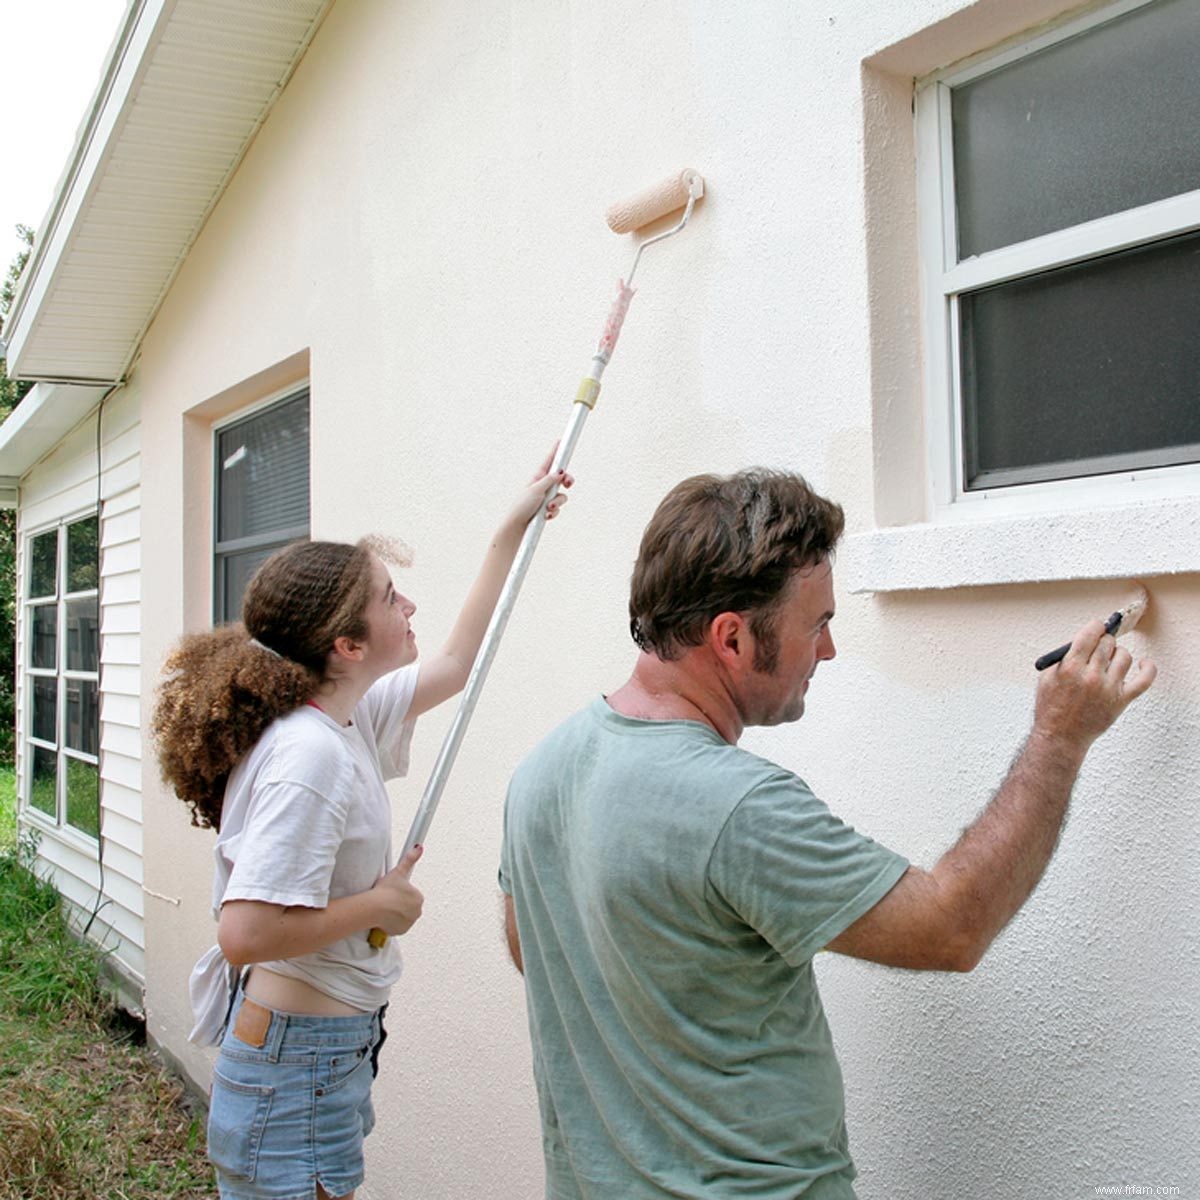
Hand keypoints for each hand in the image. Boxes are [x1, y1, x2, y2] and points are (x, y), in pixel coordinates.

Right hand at [369, 845, 424, 935]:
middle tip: (388, 899)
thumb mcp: (398, 871)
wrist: (374, 907)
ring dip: (395, 913)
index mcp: (419, 898)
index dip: (401, 892)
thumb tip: (418, 848)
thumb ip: (410, 858)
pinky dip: (392, 923)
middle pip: (407, 906)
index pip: (411, 895)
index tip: (393, 891)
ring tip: (385, 907)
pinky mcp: (400, 931)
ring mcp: (409, 922)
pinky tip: (385, 916)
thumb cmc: (385, 890)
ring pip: (402, 916)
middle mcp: (417, 912)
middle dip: (399, 903)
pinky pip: (397, 926)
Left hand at [506, 446, 573, 526]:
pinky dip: (554, 512)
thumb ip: (550, 480)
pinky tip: (546, 516)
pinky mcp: (549, 508)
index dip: (557, 450)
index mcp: (538, 476)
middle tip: (568, 483)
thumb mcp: (536, 490)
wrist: (517, 525)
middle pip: (563, 477)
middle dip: (568, 480)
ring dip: (557, 502)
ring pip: (562, 495)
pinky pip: (558, 507)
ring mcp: (547, 496)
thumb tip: (560, 471)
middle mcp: (544, 484)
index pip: (550, 459)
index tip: (564, 439)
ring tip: (548, 508)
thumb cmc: (521, 506)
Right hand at [1033, 618, 1155, 751]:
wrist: (1060, 736)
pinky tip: (1144, 664)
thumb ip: (1065, 657)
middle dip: (1104, 641)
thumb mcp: (1047, 677)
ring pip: (1125, 657)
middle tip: (1099, 647)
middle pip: (1108, 643)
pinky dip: (1148, 668)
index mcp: (1070, 668)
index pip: (1091, 634)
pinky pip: (1144, 680)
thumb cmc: (1051, 707)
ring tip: (1110, 661)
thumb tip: (1086, 639)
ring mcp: (1109, 688)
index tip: (1096, 628)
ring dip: (1118, 654)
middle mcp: (1091, 676)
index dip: (1095, 627)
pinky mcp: (1122, 700)